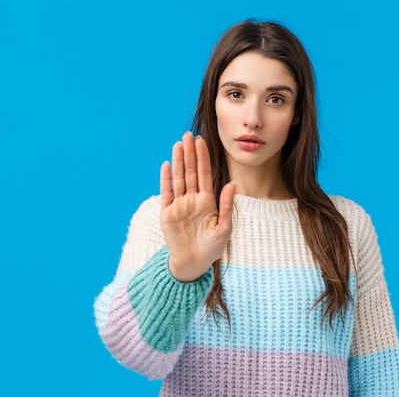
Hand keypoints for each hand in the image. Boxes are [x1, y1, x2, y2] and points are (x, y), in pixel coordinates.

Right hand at [160, 132, 234, 281]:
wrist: (193, 263)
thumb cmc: (212, 248)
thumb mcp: (224, 227)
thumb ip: (227, 205)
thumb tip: (232, 183)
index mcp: (208, 201)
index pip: (205, 174)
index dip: (203, 157)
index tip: (202, 141)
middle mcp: (193, 199)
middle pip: (191, 171)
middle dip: (190, 153)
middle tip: (188, 135)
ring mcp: (179, 205)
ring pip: (179, 178)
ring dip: (178, 161)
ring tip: (178, 144)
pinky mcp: (167, 213)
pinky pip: (167, 193)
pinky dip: (166, 179)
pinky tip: (167, 165)